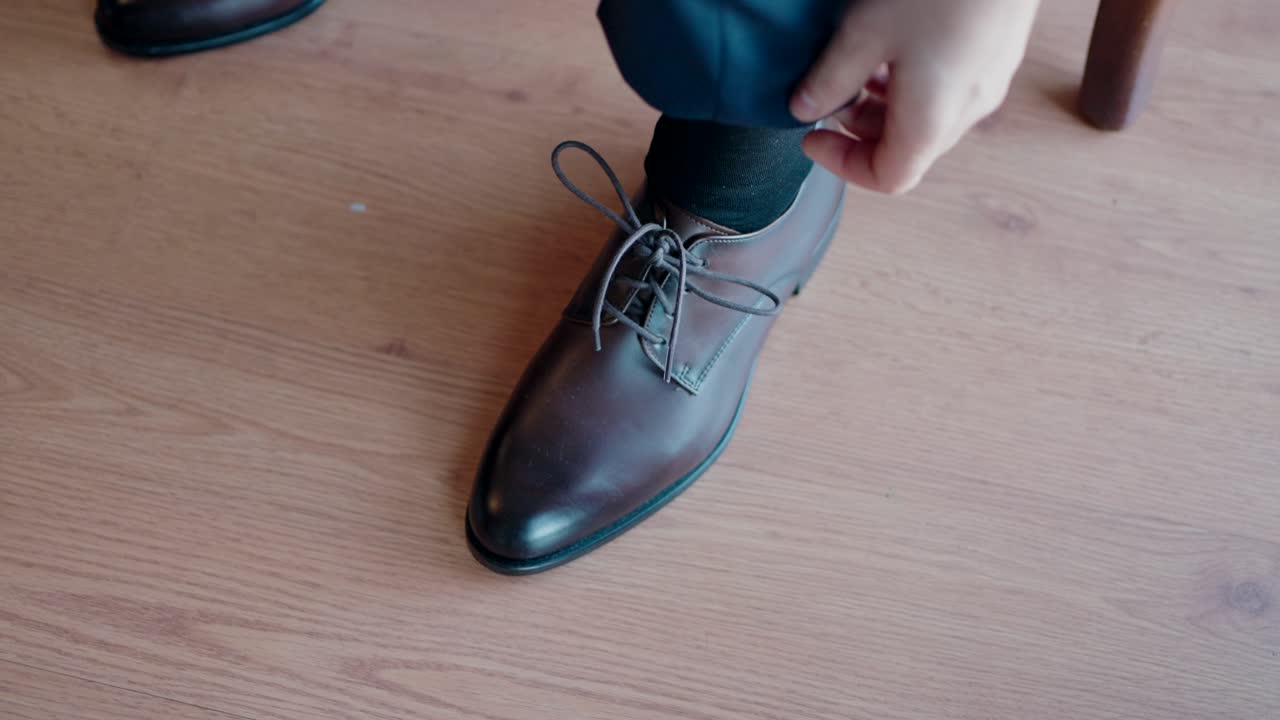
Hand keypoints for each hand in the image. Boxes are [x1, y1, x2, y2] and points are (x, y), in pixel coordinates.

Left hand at [791, 0, 1040, 193]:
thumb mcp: (865, 33)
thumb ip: (830, 79)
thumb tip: (804, 107)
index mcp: (932, 122)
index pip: (888, 177)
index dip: (842, 165)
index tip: (812, 136)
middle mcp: (968, 112)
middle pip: (907, 149)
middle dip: (860, 131)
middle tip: (828, 95)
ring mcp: (989, 81)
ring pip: (927, 117)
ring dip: (886, 104)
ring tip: (858, 65)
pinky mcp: (997, 53)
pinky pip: (949, 87)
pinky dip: (912, 82)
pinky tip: (894, 42)